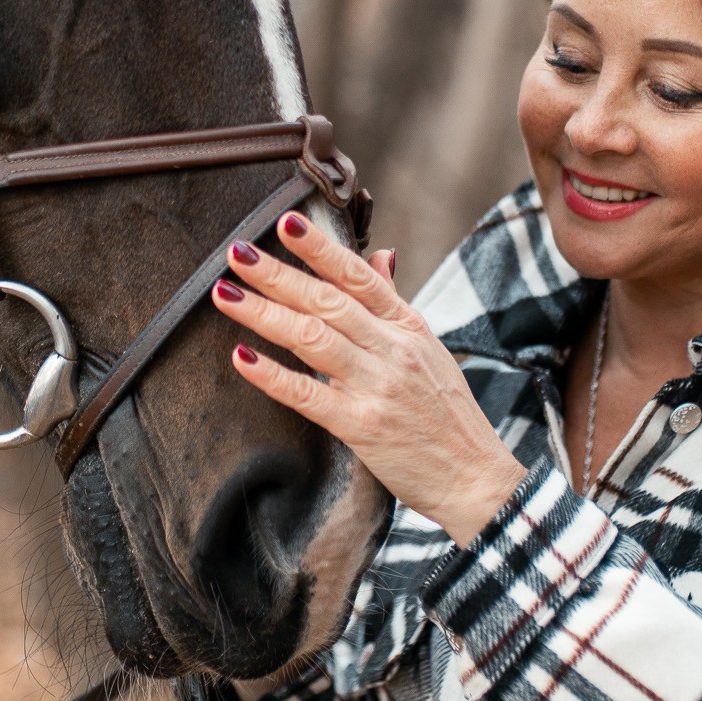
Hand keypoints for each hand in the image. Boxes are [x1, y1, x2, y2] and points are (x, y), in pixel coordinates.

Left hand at [209, 212, 528, 546]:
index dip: (320, 248)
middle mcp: (392, 349)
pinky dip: (272, 375)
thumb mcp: (428, 348)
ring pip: (312, 339)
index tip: (285, 223)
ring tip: (225, 295)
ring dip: (263, 314)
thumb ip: (394, 303)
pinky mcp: (361, 426)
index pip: (358, 276)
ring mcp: (376, 386)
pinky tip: (242, 357)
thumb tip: (379, 256)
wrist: (475, 476)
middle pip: (326, 301)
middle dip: (277, 274)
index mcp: (407, 326)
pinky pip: (307, 394)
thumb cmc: (448, 414)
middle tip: (236, 253)